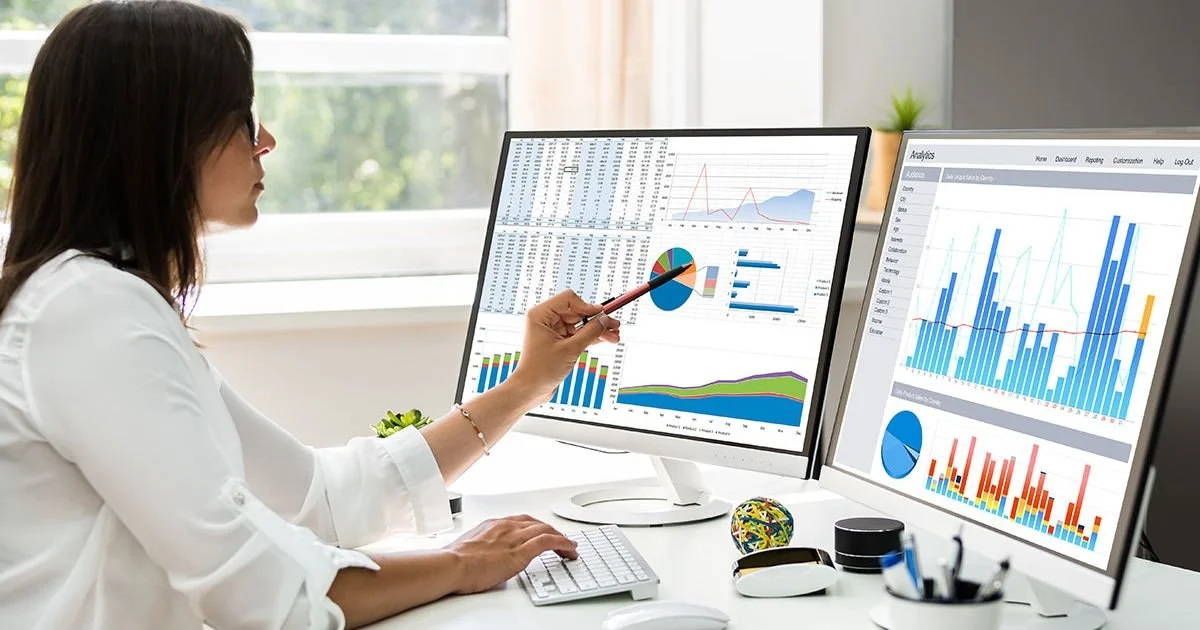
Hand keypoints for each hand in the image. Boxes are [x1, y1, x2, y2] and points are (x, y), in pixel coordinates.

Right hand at [445, 514, 577, 593]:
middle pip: (537, 524)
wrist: (451, 565)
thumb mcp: (469, 549)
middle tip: (561, 541)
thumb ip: (482, 551)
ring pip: (546, 530)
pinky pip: (549, 542)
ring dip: (561, 538)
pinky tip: (569, 549)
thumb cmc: (454, 561)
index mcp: (493, 525)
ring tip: (570, 548)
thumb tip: (484, 561)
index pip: (522, 521)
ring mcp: (514, 538)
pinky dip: (563, 544)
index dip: (536, 527)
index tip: (543, 532)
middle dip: (552, 531)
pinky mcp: (521, 552)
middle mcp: (506, 527)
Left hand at [509, 290, 620, 399]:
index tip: (602, 315)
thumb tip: (605, 320)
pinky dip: (590, 337)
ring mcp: (552, 330)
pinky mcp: (558, 341)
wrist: (530, 389)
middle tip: (615, 325)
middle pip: (577, 311)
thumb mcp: (570, 350)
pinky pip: (578, 333)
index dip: (587, 306)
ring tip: (614, 336)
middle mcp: (545, 319)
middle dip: (596, 319)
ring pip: (580, 323)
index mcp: (540, 314)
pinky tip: (605, 339)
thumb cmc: (540, 370)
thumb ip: (590, 332)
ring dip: (596, 329)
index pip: (569, 299)